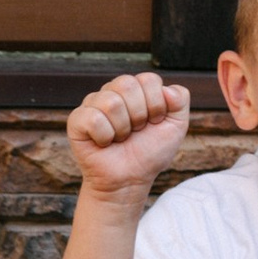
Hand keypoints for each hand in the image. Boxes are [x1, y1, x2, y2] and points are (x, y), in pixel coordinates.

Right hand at [68, 70, 191, 199]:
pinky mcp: (76, 120)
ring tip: (120, 138)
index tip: (153, 122)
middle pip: (127, 84)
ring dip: (122, 128)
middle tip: (136, 131)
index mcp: (136, 88)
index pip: (149, 79)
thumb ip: (180, 100)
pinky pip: (93, 118)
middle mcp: (113, 91)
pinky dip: (104, 136)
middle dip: (139, 115)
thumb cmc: (150, 152)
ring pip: (111, 102)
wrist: (130, 179)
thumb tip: (166, 89)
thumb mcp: (176, 126)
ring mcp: (93, 103)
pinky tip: (104, 143)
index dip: (156, 105)